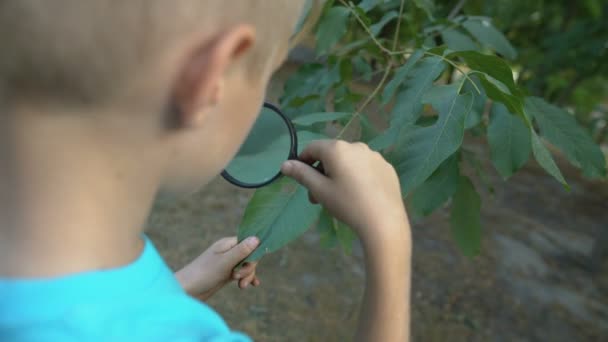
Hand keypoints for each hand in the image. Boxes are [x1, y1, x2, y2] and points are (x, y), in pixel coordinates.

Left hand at [175, 236, 260, 300]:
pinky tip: (251, 285)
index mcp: (227, 243)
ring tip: (241, 286)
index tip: (248, 265)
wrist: (187, 290)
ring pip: (246, 265)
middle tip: (237, 277)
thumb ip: (241, 251)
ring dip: (247, 275)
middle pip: (249, 255)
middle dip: (248, 268)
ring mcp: (228, 262)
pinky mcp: (226, 273)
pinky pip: (241, 273)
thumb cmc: (204, 274)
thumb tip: (257, 238)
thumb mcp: (225, 262)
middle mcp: (228, 251)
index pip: (249, 242)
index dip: (253, 254)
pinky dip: (246, 278)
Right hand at [280, 140, 408, 243]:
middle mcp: (356, 146)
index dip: (303, 160)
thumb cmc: (347, 204)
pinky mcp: (387, 167)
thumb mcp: (320, 190)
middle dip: (321, 172)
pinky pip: (365, 168)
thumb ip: (302, 174)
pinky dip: (357, 177)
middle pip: (332, 154)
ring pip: (349, 161)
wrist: (383, 221)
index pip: (313, 147)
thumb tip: (285, 164)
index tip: (301, 177)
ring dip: (339, 174)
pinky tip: (359, 196)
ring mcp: (374, 156)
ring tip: (338, 198)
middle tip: (317, 196)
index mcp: (337, 149)